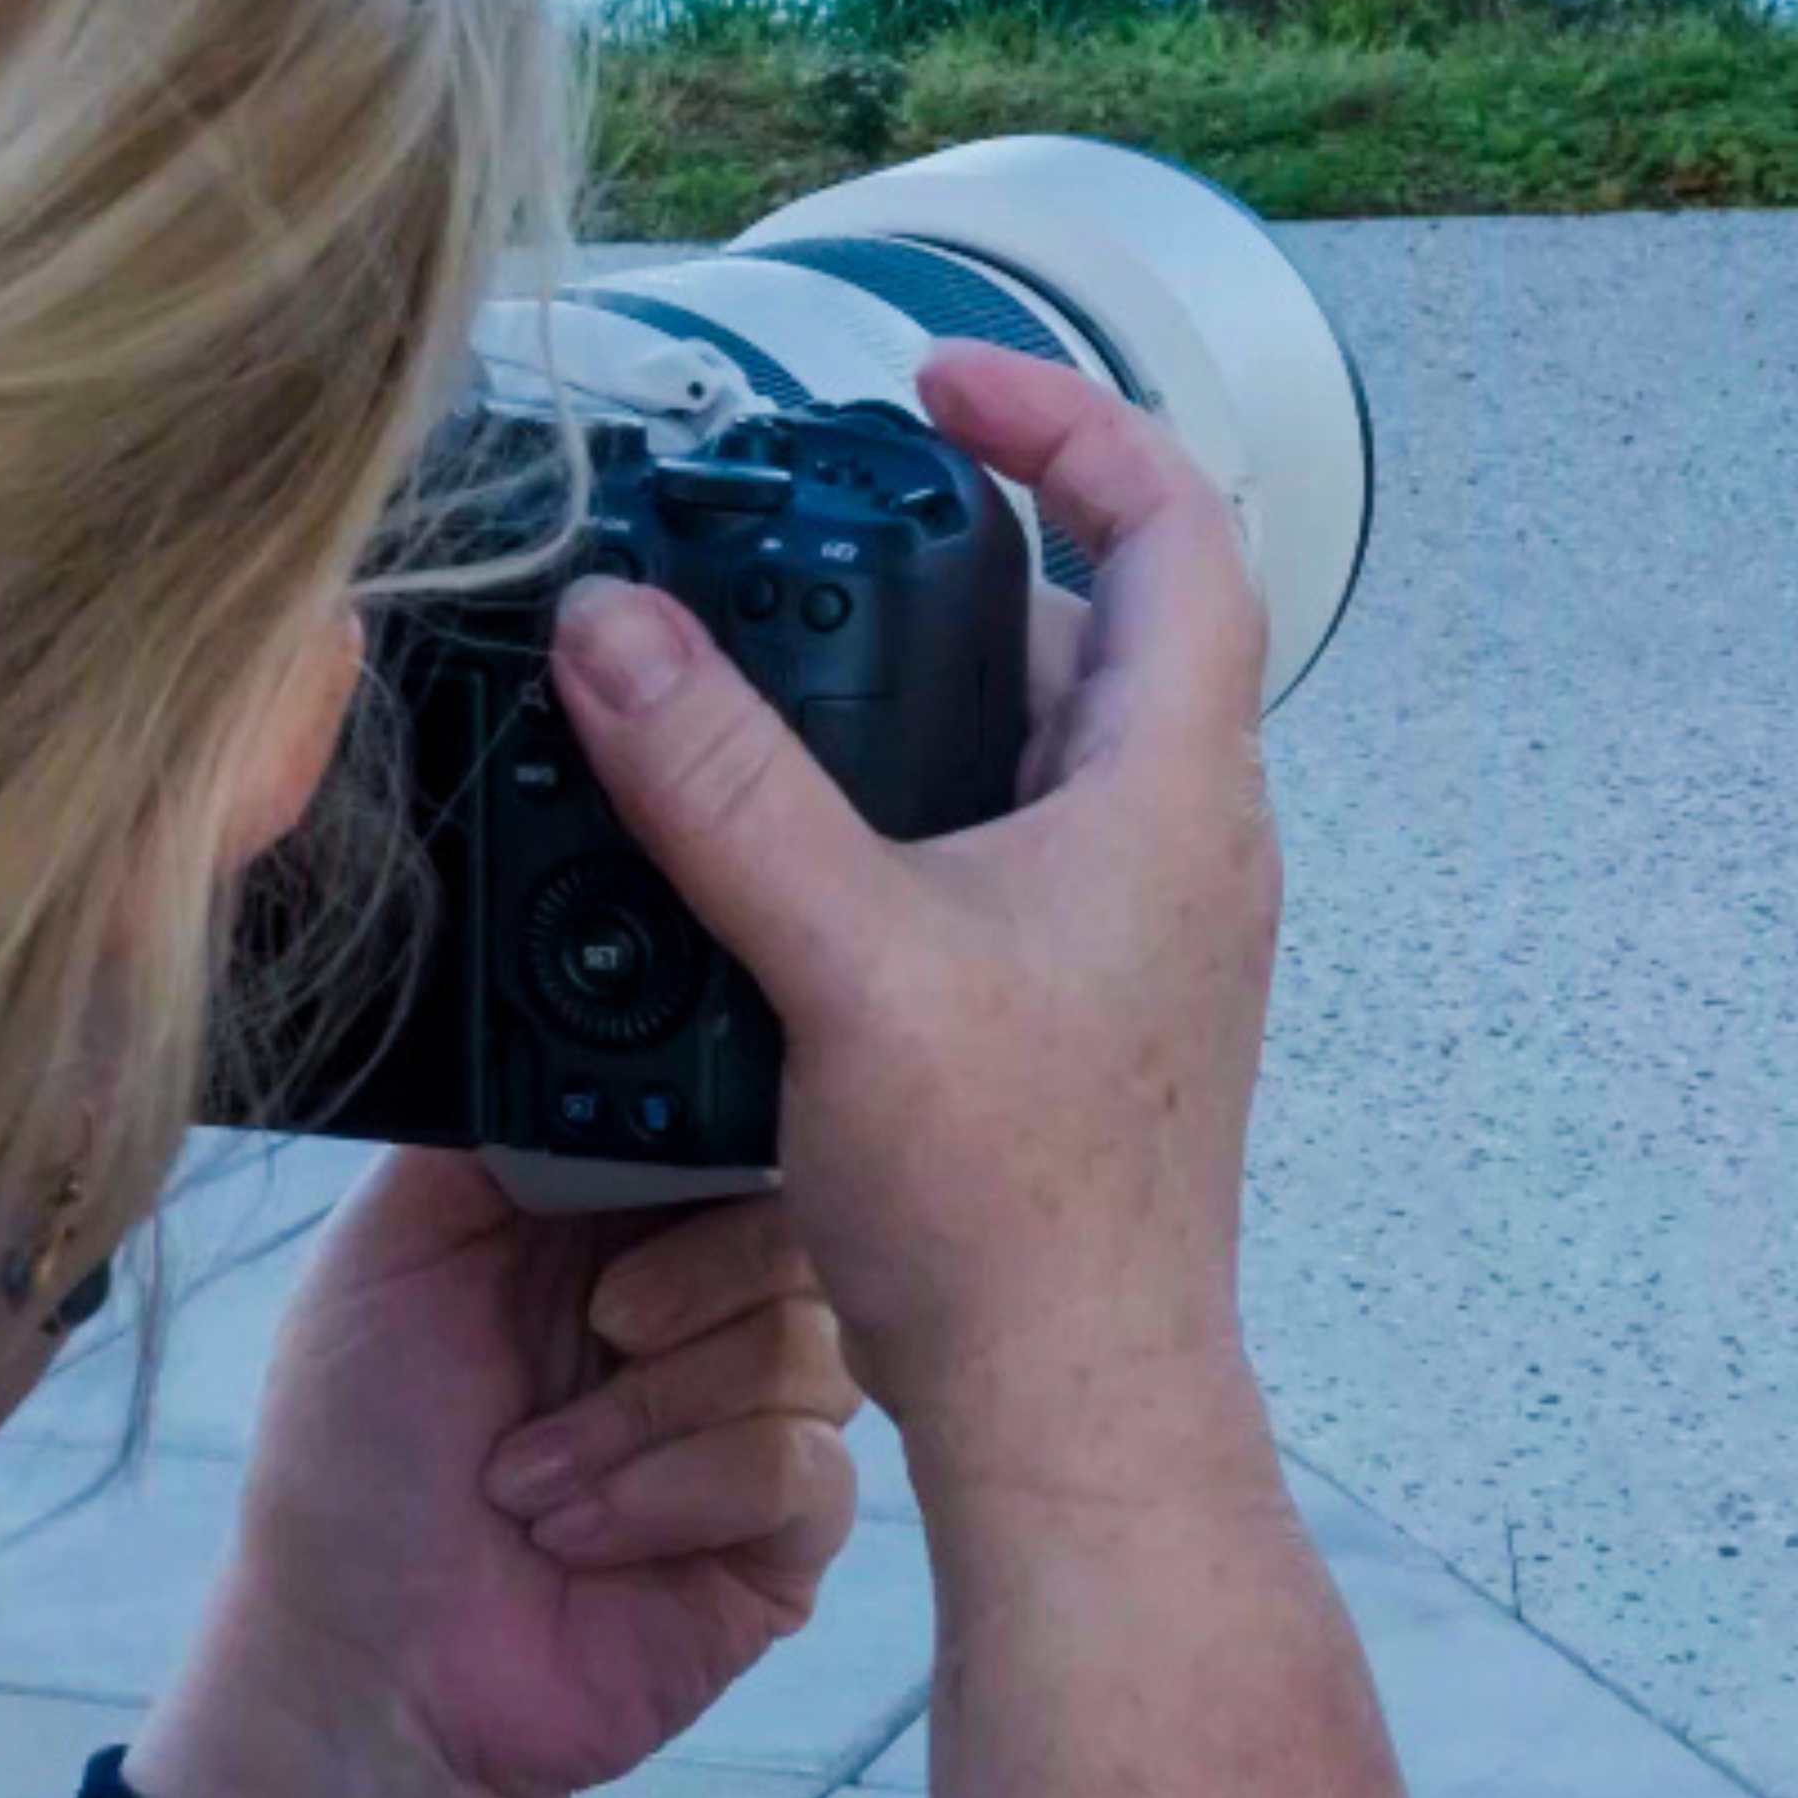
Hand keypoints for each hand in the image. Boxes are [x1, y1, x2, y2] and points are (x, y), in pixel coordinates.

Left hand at [126, 1147, 859, 1797]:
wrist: (362, 1673)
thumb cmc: (354, 1468)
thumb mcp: (389, 1252)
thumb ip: (497, 1125)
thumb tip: (590, 1010)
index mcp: (620, 1219)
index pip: (735, 1124)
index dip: (716, 1134)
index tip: (637, 1188)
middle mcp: (703, 1304)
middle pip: (806, 1221)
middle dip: (688, 1279)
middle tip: (588, 1334)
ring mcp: (754, 1416)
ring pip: (809, 1343)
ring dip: (647, 1416)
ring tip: (531, 1480)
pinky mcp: (788, 1533)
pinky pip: (804, 1464)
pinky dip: (679, 1492)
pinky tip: (586, 1534)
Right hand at [543, 348, 1283, 1481]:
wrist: (1075, 1411)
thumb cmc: (1016, 1212)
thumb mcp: (844, 962)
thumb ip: (722, 786)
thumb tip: (614, 630)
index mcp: (1176, 789)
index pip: (1175, 522)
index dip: (1066, 420)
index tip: (939, 386)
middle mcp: (1183, 845)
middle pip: (1104, 624)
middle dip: (961, 553)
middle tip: (822, 523)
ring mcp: (1142, 933)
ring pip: (1050, 743)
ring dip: (931, 684)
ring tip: (781, 666)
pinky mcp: (1085, 1010)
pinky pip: (1015, 846)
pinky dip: (919, 800)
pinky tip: (800, 845)